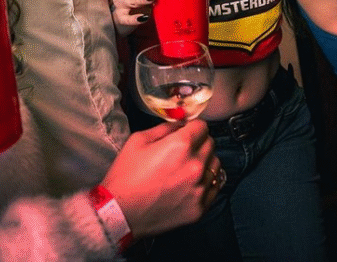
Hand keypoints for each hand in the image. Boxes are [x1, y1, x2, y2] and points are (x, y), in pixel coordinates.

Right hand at [101, 119, 220, 238]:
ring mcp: (200, 189)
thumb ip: (164, 128)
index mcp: (180, 145)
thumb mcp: (138, 140)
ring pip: (215, 165)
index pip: (202, 126)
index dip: (193, 126)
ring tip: (188, 167)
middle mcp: (195, 166)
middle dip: (199, 142)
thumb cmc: (126, 176)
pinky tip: (191, 183)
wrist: (120, 212)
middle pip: (210, 144)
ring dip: (205, 162)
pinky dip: (206, 182)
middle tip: (185, 149)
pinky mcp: (200, 208)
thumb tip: (179, 125)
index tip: (187, 131)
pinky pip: (215, 188)